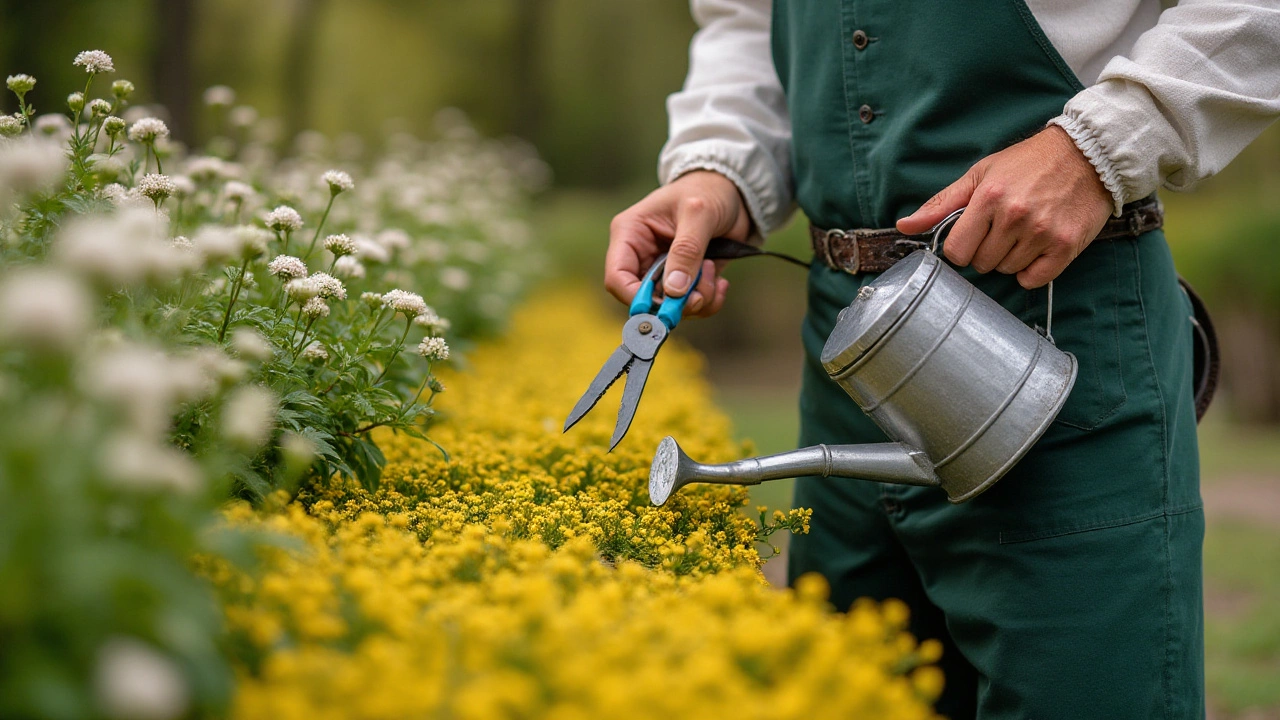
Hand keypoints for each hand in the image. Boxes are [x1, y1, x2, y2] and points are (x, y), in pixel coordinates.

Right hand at [605, 170, 750, 317]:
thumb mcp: (698, 213)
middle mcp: (642, 257)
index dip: (635, 297)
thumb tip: (674, 290)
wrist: (732, 192)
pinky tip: (720, 282)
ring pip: (670, 307)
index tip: (664, 306)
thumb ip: (686, 250)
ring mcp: (665, 271)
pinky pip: (691, 306)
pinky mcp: (686, 280)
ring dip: (696, 301)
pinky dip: (708, 302)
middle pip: (644, 298)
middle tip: (699, 296)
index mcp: (630, 234)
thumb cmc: (708, 191)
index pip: (617, 277)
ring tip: (712, 273)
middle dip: (673, 303)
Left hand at [895, 126, 1112, 288]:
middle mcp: (1015, 217)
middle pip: (981, 264)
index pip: (956, 251)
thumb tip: (904, 226)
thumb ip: (941, 204)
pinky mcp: (1066, 246)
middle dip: (986, 251)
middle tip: (1003, 229)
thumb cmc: (1028, 163)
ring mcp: (1042, 233)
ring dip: (1010, 258)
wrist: (1087, 153)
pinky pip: (1034, 279)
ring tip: (1024, 232)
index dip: (961, 247)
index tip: (973, 235)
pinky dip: (1032, 271)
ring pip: (1007, 271)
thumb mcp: (980, 175)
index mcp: (988, 198)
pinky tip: (1037, 248)